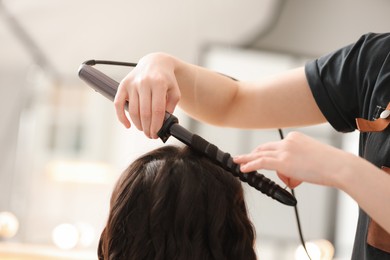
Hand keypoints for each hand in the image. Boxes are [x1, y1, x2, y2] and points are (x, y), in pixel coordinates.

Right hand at [114, 53, 180, 138]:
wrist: (155, 63)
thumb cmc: (166, 79)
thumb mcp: (174, 91)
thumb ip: (171, 106)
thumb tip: (164, 122)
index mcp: (159, 83)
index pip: (157, 110)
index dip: (156, 125)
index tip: (157, 134)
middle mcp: (144, 83)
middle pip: (145, 112)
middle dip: (148, 128)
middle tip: (150, 135)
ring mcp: (132, 84)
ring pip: (133, 110)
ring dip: (138, 124)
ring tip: (143, 129)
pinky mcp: (123, 85)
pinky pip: (118, 104)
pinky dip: (121, 117)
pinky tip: (128, 125)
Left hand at [233, 131, 350, 188]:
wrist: (339, 167)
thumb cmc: (330, 165)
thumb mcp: (311, 159)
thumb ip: (298, 163)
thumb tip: (290, 175)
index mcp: (295, 138)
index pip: (275, 145)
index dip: (264, 152)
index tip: (257, 154)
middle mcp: (288, 141)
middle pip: (265, 148)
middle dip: (252, 154)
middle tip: (241, 157)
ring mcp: (285, 150)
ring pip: (261, 155)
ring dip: (248, 159)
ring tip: (237, 162)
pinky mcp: (283, 161)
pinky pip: (261, 162)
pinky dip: (250, 165)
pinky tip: (243, 168)